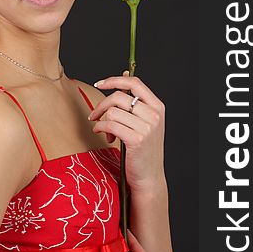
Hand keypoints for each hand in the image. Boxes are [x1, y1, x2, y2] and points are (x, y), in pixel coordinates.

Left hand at [88, 71, 165, 192]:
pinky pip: (110, 125)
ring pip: (112, 112)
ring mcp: (147, 127)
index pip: (135, 83)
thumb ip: (135, 103)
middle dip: (101, 105)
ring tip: (107, 132)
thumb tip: (124, 75)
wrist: (149, 176)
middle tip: (94, 115)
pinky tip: (104, 135)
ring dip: (102, 121)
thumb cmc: (143, 149)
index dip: (114, 80)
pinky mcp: (136, 139)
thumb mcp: (145, 122)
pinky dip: (101, 128)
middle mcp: (154, 115)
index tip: (99, 83)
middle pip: (119, 97)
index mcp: (158, 107)